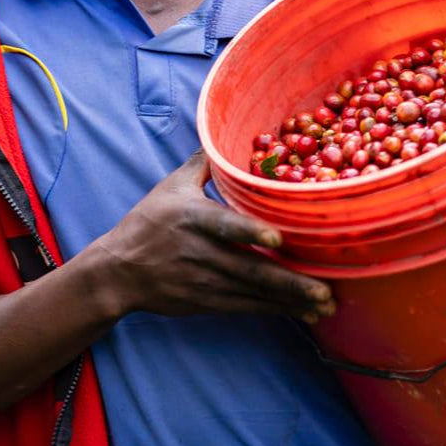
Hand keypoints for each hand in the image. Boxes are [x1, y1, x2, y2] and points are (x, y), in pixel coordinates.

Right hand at [94, 149, 336, 321]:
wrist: (118, 271)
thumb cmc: (148, 222)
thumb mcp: (171, 186)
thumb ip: (203, 163)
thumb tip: (221, 132)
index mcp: (193, 218)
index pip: (224, 225)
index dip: (249, 232)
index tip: (276, 237)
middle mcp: (202, 252)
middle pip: (250, 268)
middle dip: (289, 282)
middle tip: (325, 289)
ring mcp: (206, 281)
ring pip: (254, 293)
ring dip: (291, 300)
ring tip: (326, 304)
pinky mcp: (209, 302)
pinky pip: (248, 306)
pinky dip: (277, 310)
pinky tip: (305, 312)